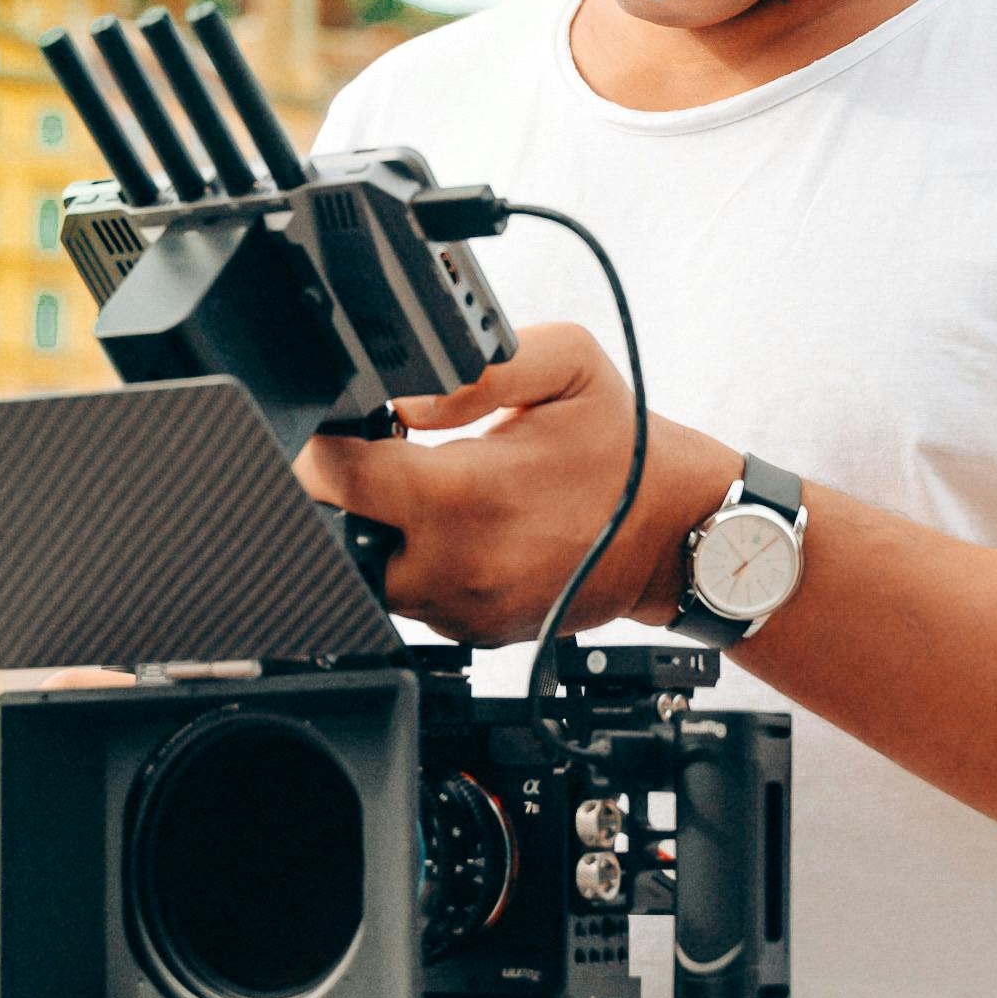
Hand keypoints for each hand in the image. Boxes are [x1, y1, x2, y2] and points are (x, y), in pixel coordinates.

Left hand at [297, 323, 735, 646]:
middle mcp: (456, 563)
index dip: (320, 446)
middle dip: (339, 495)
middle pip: (336, 536)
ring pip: (370, 574)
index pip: (337, 477)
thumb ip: (479, 364)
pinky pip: (411, 601)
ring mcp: (463, 608)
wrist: (676, 533)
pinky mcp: (473, 633)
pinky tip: (454, 528)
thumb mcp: (568, 365)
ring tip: (421, 490)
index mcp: (466, 492)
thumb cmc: (623, 447)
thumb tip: (403, 393)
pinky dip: (416, 564)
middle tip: (376, 457)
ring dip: (377, 532)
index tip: (337, 426)